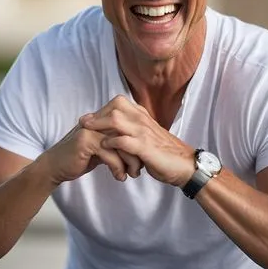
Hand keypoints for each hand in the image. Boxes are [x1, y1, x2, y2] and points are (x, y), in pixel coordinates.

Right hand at [37, 122, 140, 185]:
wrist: (55, 167)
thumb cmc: (80, 158)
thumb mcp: (102, 148)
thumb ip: (116, 143)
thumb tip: (138, 146)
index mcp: (103, 119)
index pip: (129, 125)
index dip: (138, 141)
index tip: (143, 158)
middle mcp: (99, 120)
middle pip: (128, 133)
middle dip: (137, 153)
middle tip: (140, 169)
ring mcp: (92, 129)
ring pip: (122, 144)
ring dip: (130, 162)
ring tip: (133, 174)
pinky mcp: (87, 141)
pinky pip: (111, 154)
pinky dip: (118, 168)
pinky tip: (119, 177)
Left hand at [80, 95, 194, 187]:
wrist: (185, 165)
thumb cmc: (164, 153)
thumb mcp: (147, 136)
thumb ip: (133, 131)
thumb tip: (116, 132)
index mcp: (143, 116)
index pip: (118, 103)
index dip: (101, 109)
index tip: (89, 118)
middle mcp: (143, 120)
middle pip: (115, 107)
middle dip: (96, 115)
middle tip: (82, 123)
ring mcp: (144, 132)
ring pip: (116, 120)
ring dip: (99, 126)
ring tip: (86, 132)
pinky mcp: (145, 147)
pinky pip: (123, 140)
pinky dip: (111, 142)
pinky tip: (104, 146)